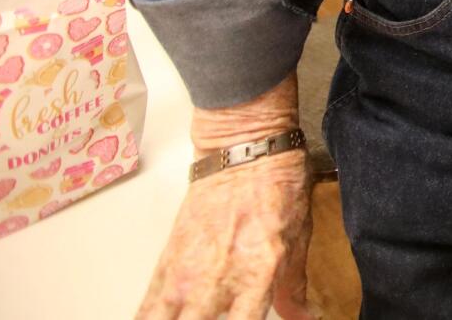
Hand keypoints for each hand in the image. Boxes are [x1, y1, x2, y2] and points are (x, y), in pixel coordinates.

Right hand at [137, 75, 314, 319]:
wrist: (244, 149)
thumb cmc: (276, 187)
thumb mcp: (298, 238)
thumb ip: (294, 287)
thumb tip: (304, 318)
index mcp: (257, 275)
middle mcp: (217, 280)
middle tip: (211, 319)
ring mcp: (186, 274)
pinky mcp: (165, 264)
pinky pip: (147, 308)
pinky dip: (149, 318)